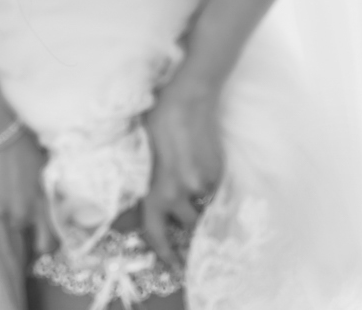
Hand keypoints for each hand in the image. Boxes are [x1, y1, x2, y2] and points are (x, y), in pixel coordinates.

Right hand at [0, 124, 58, 257]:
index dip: (47, 245)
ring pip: (2, 222)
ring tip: (2, 185)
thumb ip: (47, 191)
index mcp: (39, 205)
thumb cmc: (21, 142)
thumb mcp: (44, 166)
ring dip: (4, 210)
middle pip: (22, 230)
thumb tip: (54, 202)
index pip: (47, 244)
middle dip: (23, 219)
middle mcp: (19, 214)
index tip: (45, 239)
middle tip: (19, 198)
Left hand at [140, 75, 224, 271]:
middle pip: (187, 224)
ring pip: (203, 209)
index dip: (163, 251)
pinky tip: (200, 164)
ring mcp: (202, 183)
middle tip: (184, 208)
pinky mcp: (219, 173)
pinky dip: (209, 187)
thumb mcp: (143, 155)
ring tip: (192, 179)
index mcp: (155, 188)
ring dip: (199, 204)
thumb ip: (148, 182)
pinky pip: (214, 191)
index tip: (171, 263)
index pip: (156, 231)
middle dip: (186, 221)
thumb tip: (148, 201)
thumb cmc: (157, 120)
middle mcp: (179, 191)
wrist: (188, 98)